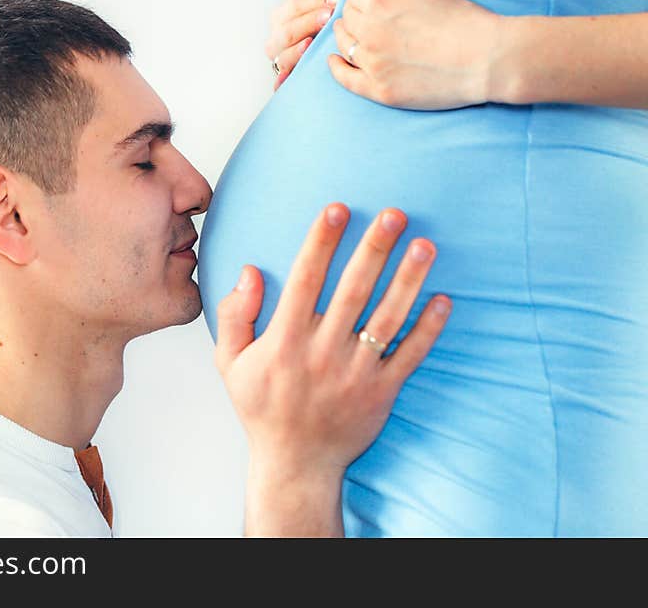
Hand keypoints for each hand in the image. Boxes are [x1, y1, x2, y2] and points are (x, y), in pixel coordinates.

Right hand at [214, 204, 450, 534]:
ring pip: (387, 319)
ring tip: (425, 245)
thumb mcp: (230, 364)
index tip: (337, 209)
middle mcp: (322, 353)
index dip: (321, 242)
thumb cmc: (262, 408)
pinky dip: (428, 328)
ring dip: (408, 280)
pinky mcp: (382, 392)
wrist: (296, 463)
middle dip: (374, 249)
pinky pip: (410, 356)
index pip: (305, 281)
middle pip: (353, 291)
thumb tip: (249, 271)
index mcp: (284, 341)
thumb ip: (235, 316)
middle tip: (395, 214)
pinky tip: (443, 299)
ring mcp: (356, 373)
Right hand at [266, 0, 336, 90]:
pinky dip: (281, 82)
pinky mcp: (285, 79)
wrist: (320, 51)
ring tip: (310, 43)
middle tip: (328, 17)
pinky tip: (287, 78)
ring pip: (282, 55)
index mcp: (281, 18)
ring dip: (295, 50)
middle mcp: (277, 39)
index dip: (313, 1)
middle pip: (286, 31)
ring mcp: (280, 59)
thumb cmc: (319, 27)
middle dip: (307, 23)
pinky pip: (279, 82)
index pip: (294, 7)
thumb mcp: (319, 6)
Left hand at [329, 0, 501, 109]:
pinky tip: (335, 60)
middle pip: (347, 17)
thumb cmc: (464, 21)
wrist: (486, 59)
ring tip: (358, 35)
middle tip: (370, 19)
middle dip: (356, 14)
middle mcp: (370, 32)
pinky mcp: (379, 89)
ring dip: (348, 36)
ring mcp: (372, 63)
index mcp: (381, 2)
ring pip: (344, 44)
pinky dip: (336, 67)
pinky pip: (345, 78)